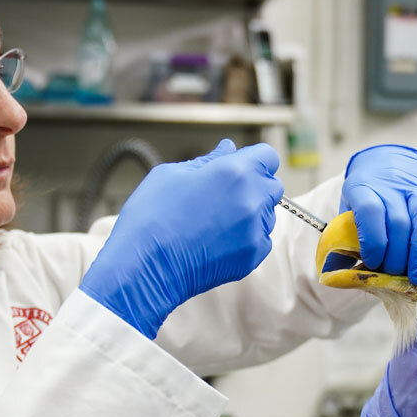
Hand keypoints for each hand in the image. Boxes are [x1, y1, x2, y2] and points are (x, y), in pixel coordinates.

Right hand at [80, 139, 283, 337]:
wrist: (144, 267)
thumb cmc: (151, 217)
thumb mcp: (172, 174)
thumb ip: (208, 160)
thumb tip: (229, 149)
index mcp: (234, 172)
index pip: (267, 157)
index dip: (253, 160)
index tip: (238, 169)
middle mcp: (252, 199)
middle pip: (272, 186)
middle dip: (254, 186)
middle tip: (223, 197)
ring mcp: (255, 230)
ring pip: (267, 215)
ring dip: (250, 214)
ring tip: (215, 222)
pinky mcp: (253, 256)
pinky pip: (260, 240)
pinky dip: (246, 238)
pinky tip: (217, 240)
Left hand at [340, 144, 416, 285]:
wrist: (387, 160)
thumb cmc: (365, 194)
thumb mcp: (348, 208)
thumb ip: (343, 238)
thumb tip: (336, 272)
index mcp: (363, 187)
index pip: (370, 212)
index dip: (373, 241)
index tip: (372, 262)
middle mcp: (391, 185)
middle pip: (398, 222)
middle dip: (397, 255)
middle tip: (393, 274)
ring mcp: (416, 187)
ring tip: (416, 275)